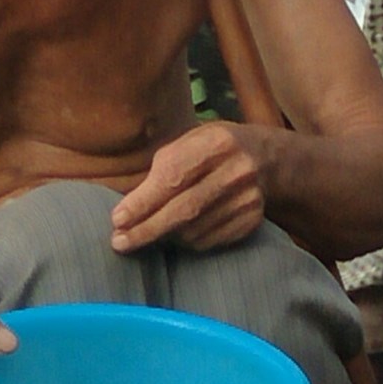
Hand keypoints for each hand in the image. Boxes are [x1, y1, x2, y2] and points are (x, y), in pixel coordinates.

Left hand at [110, 123, 268, 253]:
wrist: (265, 158)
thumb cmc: (211, 149)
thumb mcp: (189, 141)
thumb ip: (163, 167)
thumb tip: (128, 208)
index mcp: (216, 143)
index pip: (173, 177)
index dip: (143, 202)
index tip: (117, 219)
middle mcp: (237, 170)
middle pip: (184, 210)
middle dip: (146, 229)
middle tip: (119, 242)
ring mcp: (248, 198)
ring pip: (195, 230)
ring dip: (163, 237)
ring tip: (144, 235)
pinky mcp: (251, 220)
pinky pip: (209, 241)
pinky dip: (186, 242)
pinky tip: (175, 235)